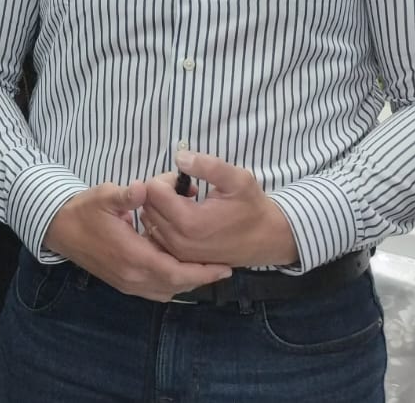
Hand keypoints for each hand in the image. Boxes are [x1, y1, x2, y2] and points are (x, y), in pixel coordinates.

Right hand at [42, 182, 231, 301]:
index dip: (202, 272)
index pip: (175, 272)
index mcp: (132, 256)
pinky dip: (172, 283)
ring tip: (205, 268)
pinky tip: (179, 269)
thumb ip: (126, 195)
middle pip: (176, 285)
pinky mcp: (122, 283)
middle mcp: (132, 276)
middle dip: (200, 278)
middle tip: (222, 268)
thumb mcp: (105, 196)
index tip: (225, 268)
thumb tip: (143, 187)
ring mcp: (126, 283)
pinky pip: (155, 290)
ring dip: (187, 282)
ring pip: (166, 290)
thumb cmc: (84, 210)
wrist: (59, 228)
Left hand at [139, 151, 298, 268]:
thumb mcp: (237, 179)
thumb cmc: (252, 207)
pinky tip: (184, 218)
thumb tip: (179, 157)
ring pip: (149, 220)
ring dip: (162, 207)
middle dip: (162, 192)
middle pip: (148, 205)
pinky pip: (156, 234)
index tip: (187, 181)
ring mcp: (178, 252)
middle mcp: (178, 241)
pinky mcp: (180, 258)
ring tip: (187, 203)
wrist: (266, 239)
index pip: (153, 191)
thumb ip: (207, 165)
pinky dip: (163, 222)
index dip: (167, 179)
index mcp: (190, 222)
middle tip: (187, 190)